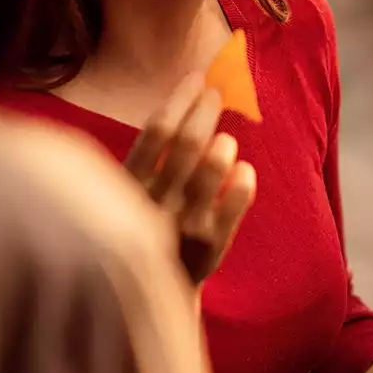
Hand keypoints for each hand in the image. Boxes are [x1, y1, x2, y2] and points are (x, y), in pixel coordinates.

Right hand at [124, 74, 256, 284]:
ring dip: (225, 143)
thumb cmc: (143, 226)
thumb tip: (183, 102)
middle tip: (217, 94)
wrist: (152, 293)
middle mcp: (154, 204)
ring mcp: (186, 225)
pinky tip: (242, 170)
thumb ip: (150, 157)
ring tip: (225, 141)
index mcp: (127, 186)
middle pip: (189, 141)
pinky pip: (239, 197)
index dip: (181, 98)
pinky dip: (245, 175)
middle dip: (207, 109)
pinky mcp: (213, 245)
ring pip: (215, 166)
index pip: (157, 130)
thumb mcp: (128, 193)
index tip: (197, 79)